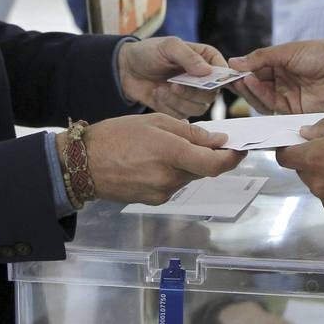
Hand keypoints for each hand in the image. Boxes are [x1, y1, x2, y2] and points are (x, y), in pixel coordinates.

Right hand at [83, 112, 243, 203]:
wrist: (83, 164)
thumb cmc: (115, 136)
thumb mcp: (155, 121)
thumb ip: (190, 133)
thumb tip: (218, 142)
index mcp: (171, 153)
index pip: (215, 164)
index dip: (233, 158)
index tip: (241, 149)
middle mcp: (169, 178)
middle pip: (204, 170)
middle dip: (207, 156)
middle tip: (202, 140)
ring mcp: (161, 193)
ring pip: (189, 177)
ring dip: (188, 163)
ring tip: (166, 147)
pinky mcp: (154, 201)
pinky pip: (174, 185)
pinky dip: (173, 172)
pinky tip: (155, 161)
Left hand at [117, 36, 225, 117]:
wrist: (127, 69)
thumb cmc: (149, 52)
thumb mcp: (169, 46)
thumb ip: (188, 57)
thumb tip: (208, 71)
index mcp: (208, 59)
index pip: (224, 73)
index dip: (219, 81)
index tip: (204, 83)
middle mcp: (204, 79)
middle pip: (212, 95)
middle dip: (192, 92)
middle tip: (174, 85)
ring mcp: (193, 95)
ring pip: (199, 108)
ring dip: (178, 101)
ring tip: (161, 89)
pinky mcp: (180, 108)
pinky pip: (182, 116)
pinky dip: (168, 107)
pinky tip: (157, 94)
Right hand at [231, 40, 323, 114]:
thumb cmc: (323, 54)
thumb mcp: (288, 51)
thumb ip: (261, 58)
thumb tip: (234, 61)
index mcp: (282, 64)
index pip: (256, 69)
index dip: (242, 69)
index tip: (227, 69)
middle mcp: (283, 81)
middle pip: (255, 86)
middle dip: (242, 81)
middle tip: (231, 76)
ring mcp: (287, 97)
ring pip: (260, 98)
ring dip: (248, 89)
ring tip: (242, 78)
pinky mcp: (293, 111)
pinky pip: (271, 107)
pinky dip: (259, 96)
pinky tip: (252, 83)